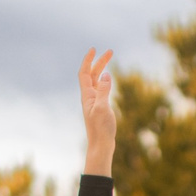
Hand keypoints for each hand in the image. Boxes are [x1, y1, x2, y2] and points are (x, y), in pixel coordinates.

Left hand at [80, 49, 116, 175]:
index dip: (88, 60)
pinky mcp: (100, 108)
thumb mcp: (103, 108)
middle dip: (99, 62)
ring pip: (96, 82)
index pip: (85, 73)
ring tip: (109, 61)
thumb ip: (103, 91)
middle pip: (91, 75)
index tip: (94, 49)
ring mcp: (94, 103)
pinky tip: (108, 80)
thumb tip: (105, 74)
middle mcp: (89, 98)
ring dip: (101, 70)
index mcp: (87, 96)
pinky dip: (104, 81)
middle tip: (111, 52)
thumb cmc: (101, 129)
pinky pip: (100, 89)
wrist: (100, 146)